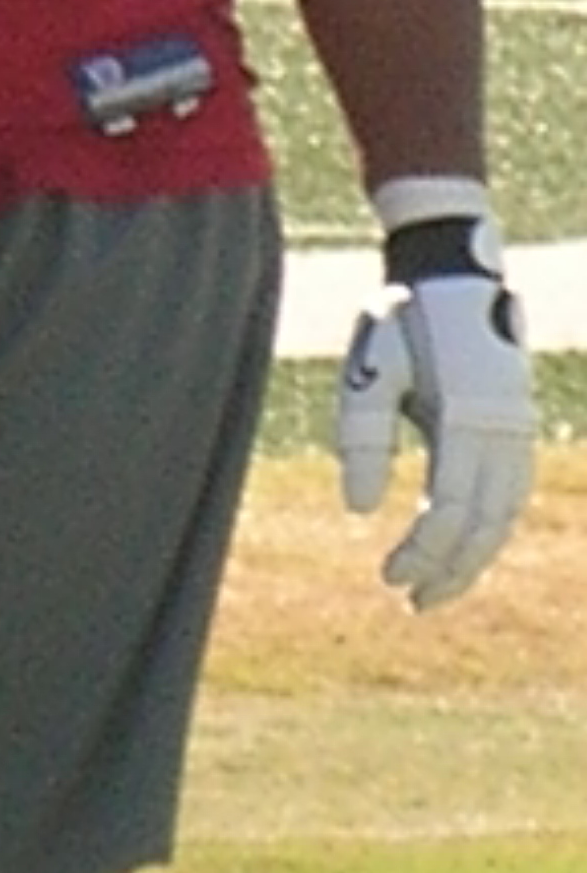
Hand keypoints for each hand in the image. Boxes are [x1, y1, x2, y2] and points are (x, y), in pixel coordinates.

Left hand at [336, 181, 536, 610]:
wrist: (452, 270)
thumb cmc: (400, 318)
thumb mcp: (369, 367)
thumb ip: (361, 436)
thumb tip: (355, 509)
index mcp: (467, 420)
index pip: (449, 513)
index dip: (423, 553)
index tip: (390, 578)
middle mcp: (503, 432)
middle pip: (485, 526)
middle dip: (451, 571)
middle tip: (413, 601)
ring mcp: (517, 428)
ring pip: (505, 515)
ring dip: (474, 556)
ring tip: (436, 585)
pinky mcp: (517, 423)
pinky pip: (512, 492)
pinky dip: (491, 526)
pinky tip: (463, 542)